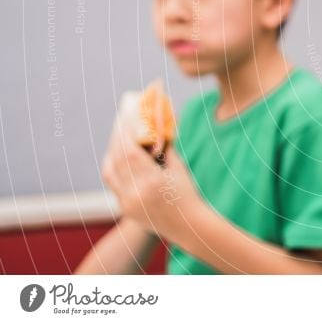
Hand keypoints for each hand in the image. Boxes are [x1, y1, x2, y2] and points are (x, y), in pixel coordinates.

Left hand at [101, 127, 202, 242]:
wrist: (188, 226)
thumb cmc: (188, 194)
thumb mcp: (179, 169)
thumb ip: (164, 150)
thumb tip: (154, 131)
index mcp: (153, 182)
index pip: (130, 153)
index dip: (125, 134)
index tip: (125, 118)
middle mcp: (136, 193)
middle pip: (117, 160)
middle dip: (117, 139)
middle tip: (119, 124)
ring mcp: (128, 203)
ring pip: (110, 172)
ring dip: (111, 154)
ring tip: (116, 140)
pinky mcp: (125, 209)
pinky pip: (113, 184)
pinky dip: (113, 168)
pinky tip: (118, 159)